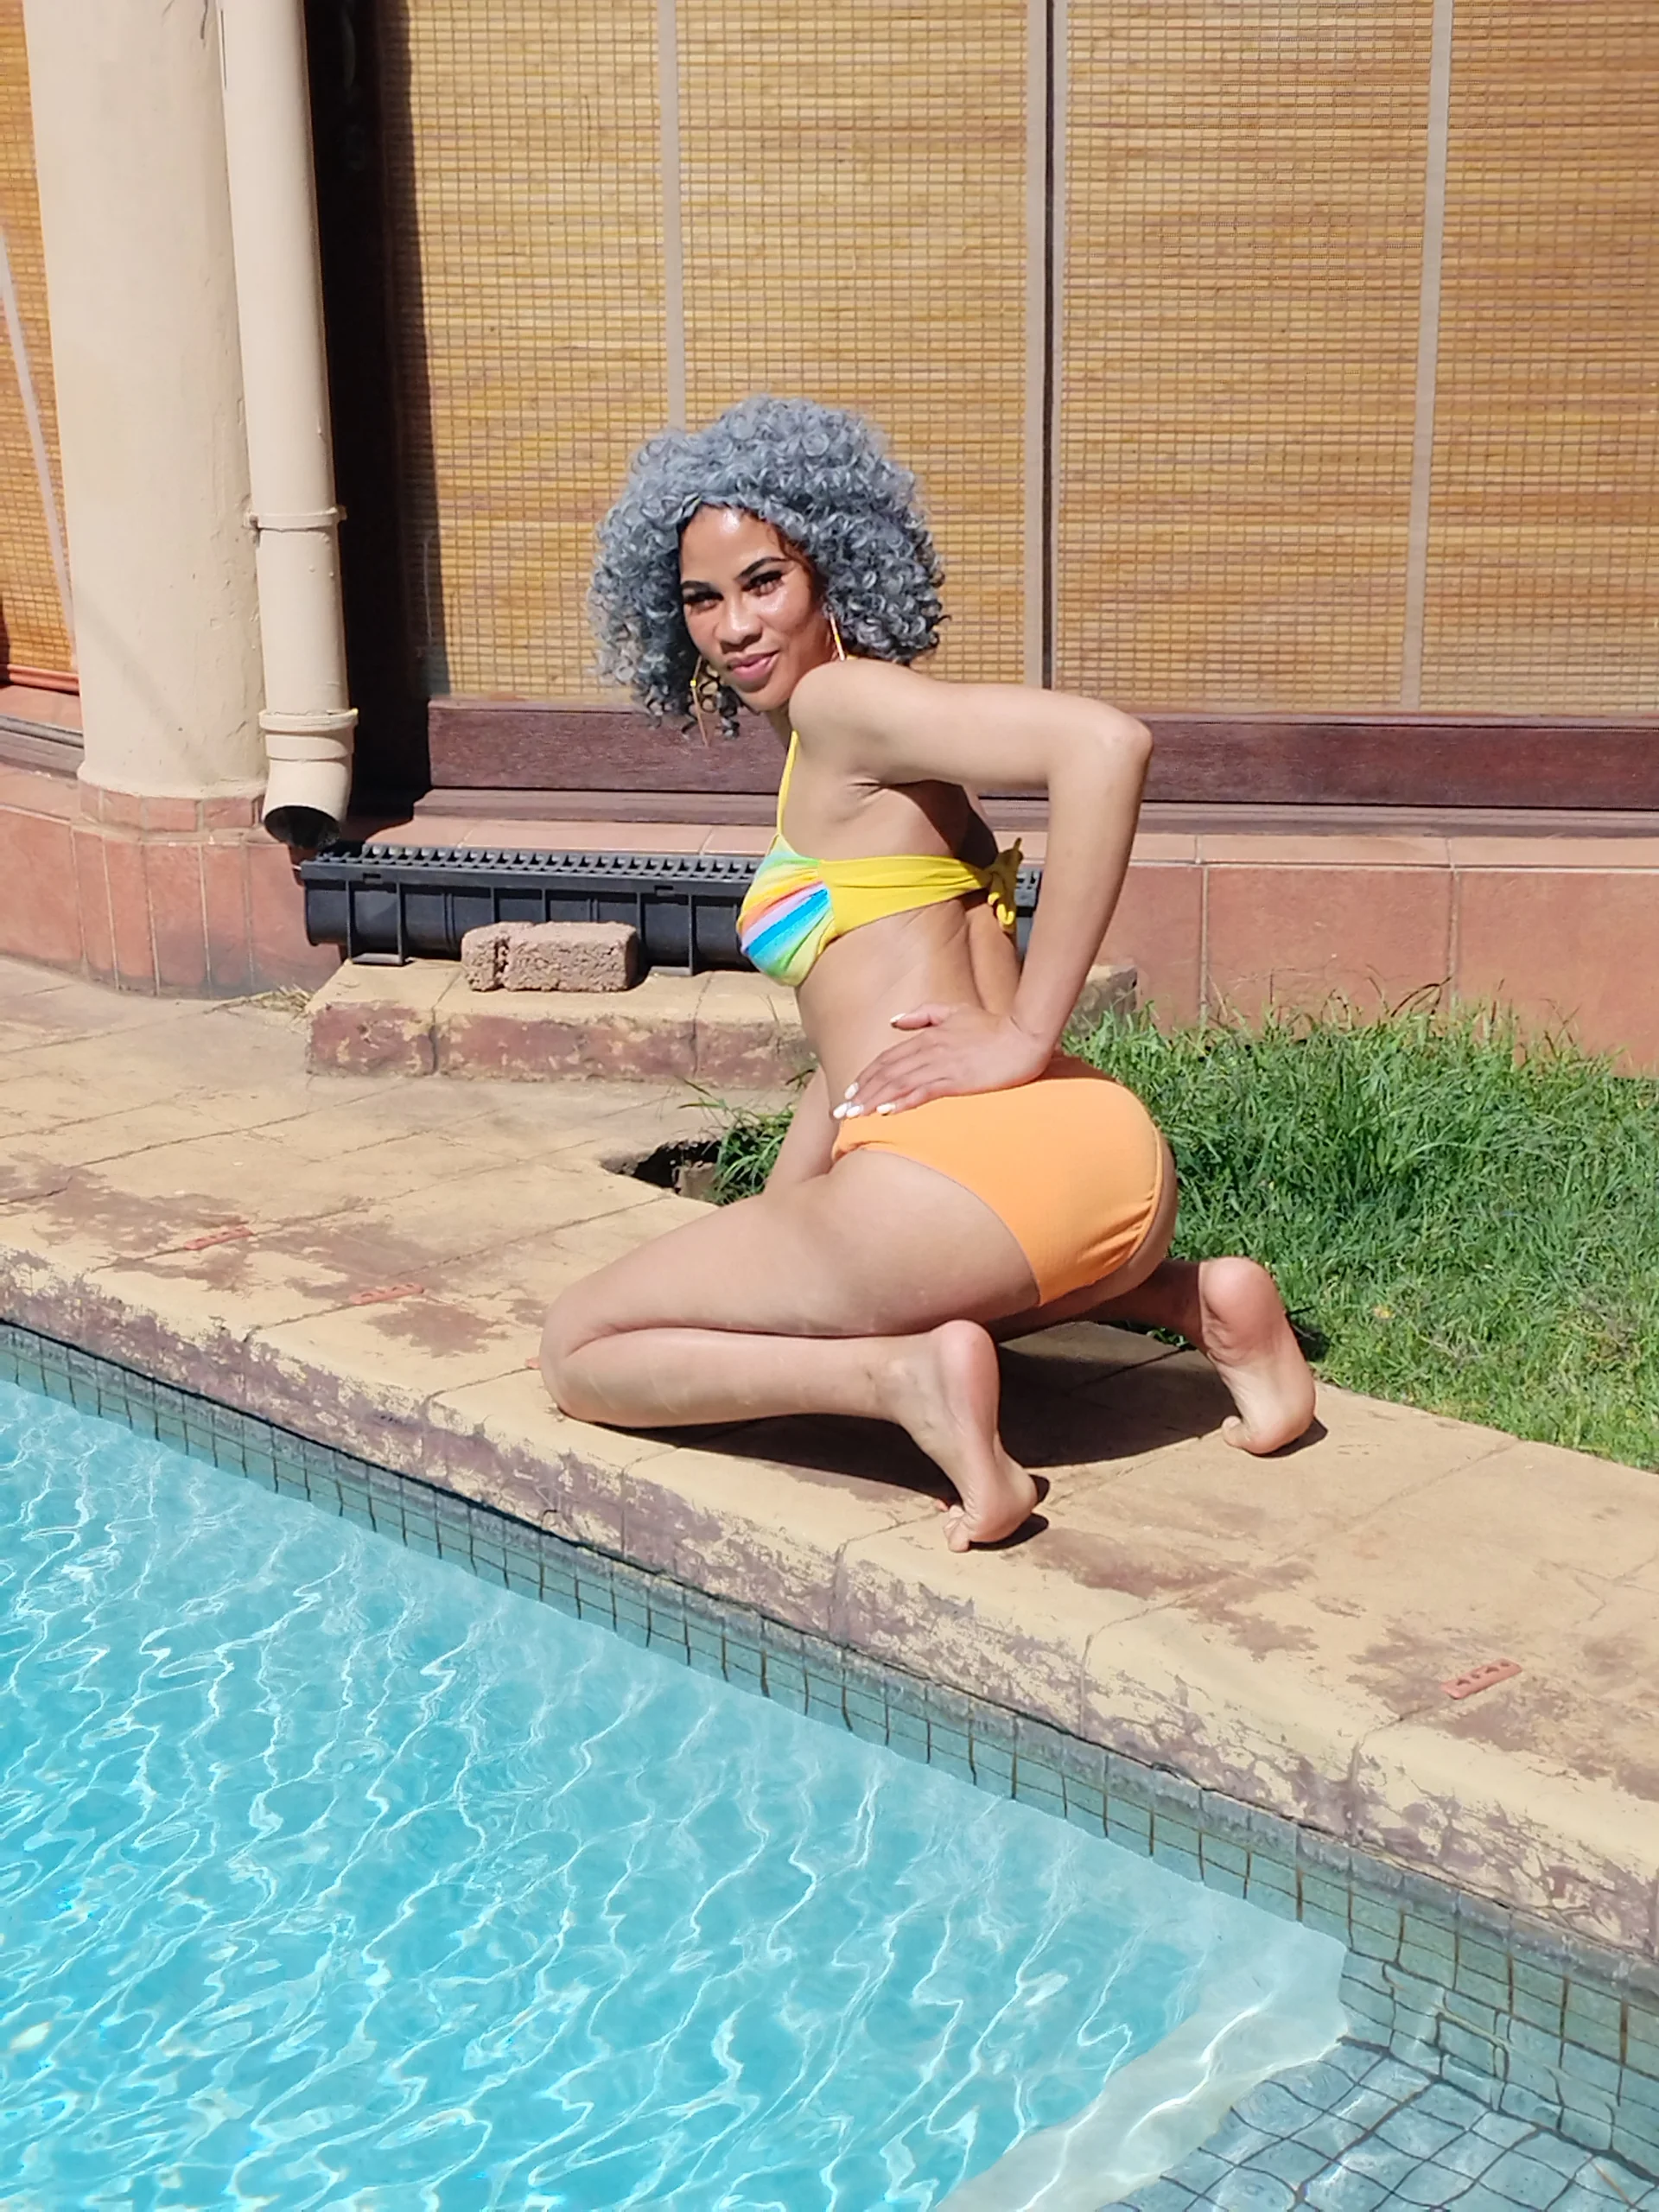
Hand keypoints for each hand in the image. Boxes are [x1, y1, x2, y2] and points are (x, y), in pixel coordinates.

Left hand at [832, 1004, 1050, 1120]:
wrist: (1024, 1034)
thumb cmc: (993, 1025)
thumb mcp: (954, 1012)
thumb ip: (923, 1015)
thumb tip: (894, 1021)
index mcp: (927, 1036)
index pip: (888, 1058)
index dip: (866, 1075)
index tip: (850, 1092)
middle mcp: (928, 1049)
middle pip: (886, 1073)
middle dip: (861, 1093)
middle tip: (840, 1112)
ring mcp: (942, 1064)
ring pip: (898, 1083)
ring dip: (873, 1101)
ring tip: (854, 1117)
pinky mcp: (957, 1079)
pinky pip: (923, 1091)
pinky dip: (902, 1101)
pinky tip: (886, 1113)